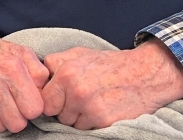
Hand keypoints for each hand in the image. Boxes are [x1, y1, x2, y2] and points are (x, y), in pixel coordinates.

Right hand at [0, 8, 49, 132]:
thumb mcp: (22, 53)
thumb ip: (40, 73)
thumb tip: (46, 95)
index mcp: (12, 68)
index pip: (34, 109)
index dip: (33, 107)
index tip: (28, 100)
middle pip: (18, 123)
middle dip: (19, 116)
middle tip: (14, 104)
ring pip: (1, 127)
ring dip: (3, 118)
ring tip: (0, 102)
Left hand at [40, 39, 182, 129]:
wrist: (144, 74)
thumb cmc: (110, 64)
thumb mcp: (79, 53)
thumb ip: (55, 63)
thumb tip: (37, 76)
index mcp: (66, 73)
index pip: (44, 99)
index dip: (51, 99)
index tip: (60, 96)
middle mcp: (76, 91)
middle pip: (57, 113)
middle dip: (65, 108)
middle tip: (81, 97)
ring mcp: (90, 108)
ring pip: (71, 123)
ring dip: (79, 117)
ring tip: (94, 101)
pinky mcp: (103, 121)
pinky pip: (86, 129)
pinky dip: (92, 123)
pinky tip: (102, 109)